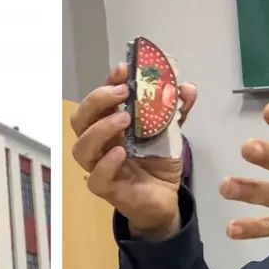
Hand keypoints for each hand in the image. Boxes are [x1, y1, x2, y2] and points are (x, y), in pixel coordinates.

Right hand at [70, 62, 197, 237]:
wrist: (165, 199)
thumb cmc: (158, 163)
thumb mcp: (171, 133)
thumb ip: (177, 111)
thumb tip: (187, 87)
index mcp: (110, 125)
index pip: (99, 100)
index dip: (107, 82)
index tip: (123, 69)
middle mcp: (100, 144)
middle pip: (81, 119)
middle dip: (98, 100)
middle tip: (122, 92)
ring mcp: (100, 166)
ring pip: (81, 147)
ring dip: (100, 129)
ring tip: (124, 118)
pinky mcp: (107, 189)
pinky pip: (96, 177)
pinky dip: (106, 163)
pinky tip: (120, 153)